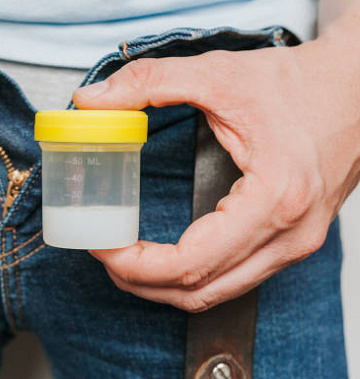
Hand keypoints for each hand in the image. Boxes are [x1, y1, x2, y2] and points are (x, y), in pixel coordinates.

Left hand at [72, 32, 359, 311]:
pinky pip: (234, 278)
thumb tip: (92, 99)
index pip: (190, 263)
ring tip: (126, 261)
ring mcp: (295, 244)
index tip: (103, 246)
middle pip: (200, 290)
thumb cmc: (300, 84)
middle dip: (141, 281)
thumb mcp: (218, 74)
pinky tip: (165, 258)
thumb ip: (150, 82)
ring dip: (164, 286)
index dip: (136, 264)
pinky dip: (192, 277)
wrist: (357, 86)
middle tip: (104, 254)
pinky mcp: (292, 241)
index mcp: (274, 199)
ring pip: (217, 293)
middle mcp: (290, 235)